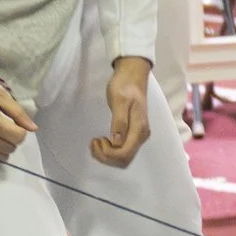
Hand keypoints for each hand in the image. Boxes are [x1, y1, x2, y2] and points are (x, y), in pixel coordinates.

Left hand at [90, 53, 152, 167]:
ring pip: (123, 157)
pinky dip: (110, 150)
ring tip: (96, 141)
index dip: (108, 153)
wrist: (132, 75)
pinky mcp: (132, 133)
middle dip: (106, 156)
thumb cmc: (125, 85)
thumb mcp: (119, 101)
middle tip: (94, 141)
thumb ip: (119, 122)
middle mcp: (140, 136)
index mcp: (139, 129)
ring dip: (107, 154)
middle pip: (124, 160)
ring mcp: (137, 135)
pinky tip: (102, 140)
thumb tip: (116, 142)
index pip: (124, 154)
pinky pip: (122, 150)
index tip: (97, 139)